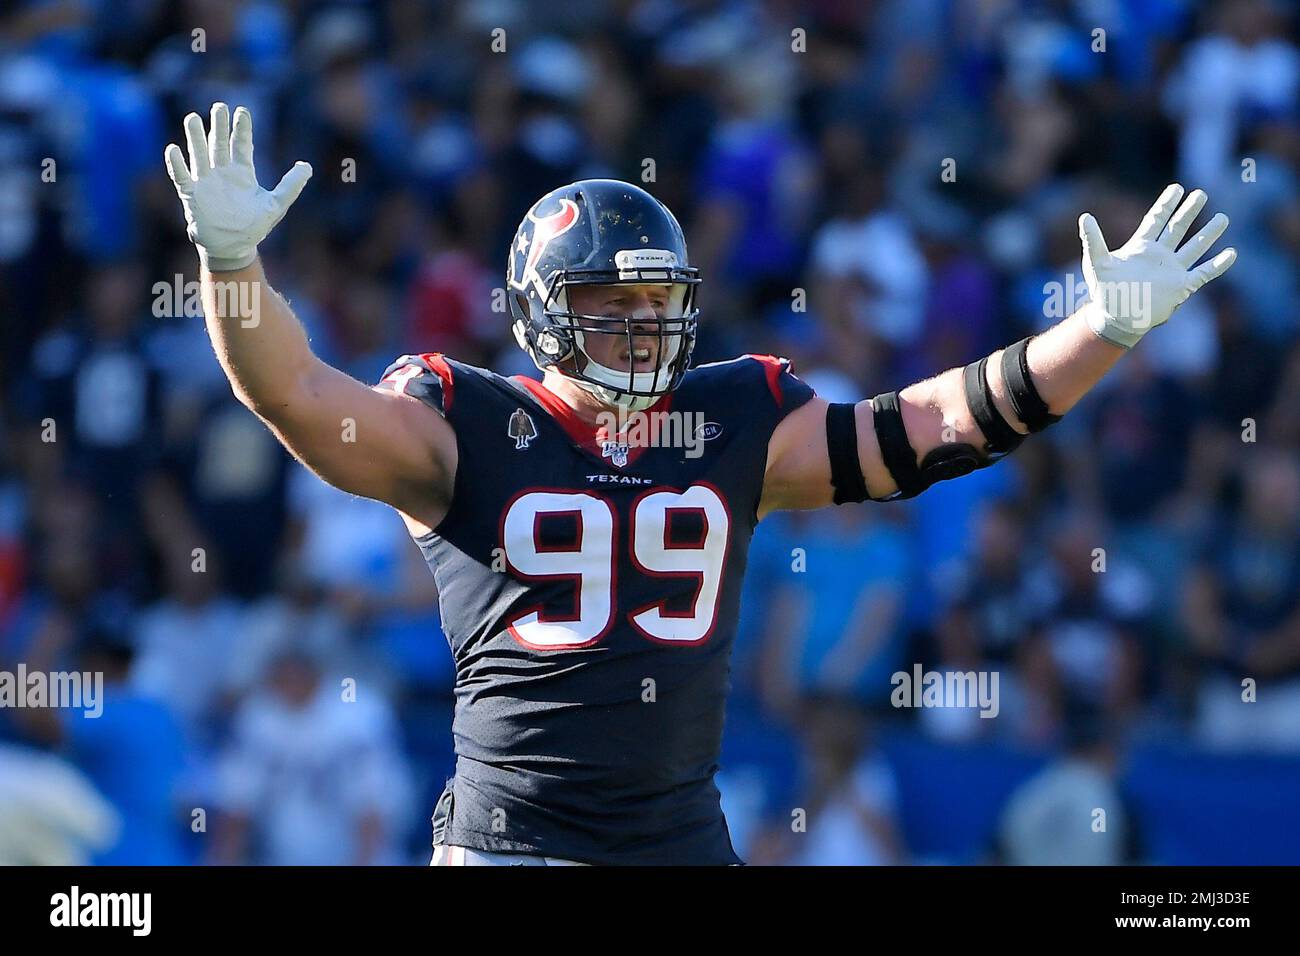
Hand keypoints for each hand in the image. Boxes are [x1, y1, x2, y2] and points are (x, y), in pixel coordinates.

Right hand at [164, 102, 311, 271]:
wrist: (233, 248)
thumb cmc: (254, 227)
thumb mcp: (276, 205)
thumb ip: (291, 186)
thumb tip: (307, 166)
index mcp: (242, 173)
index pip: (241, 145)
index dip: (241, 128)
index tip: (242, 111)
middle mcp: (223, 172)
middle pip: (219, 144)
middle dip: (218, 126)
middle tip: (219, 107)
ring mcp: (206, 182)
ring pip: (199, 154)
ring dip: (196, 138)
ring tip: (193, 118)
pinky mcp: (192, 195)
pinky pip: (182, 177)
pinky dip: (177, 164)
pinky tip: (173, 149)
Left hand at [1078, 184, 1236, 348]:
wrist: (1116, 318)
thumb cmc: (1105, 292)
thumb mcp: (1096, 263)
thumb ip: (1093, 240)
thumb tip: (1084, 217)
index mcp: (1141, 247)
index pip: (1156, 219)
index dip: (1166, 204)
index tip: (1177, 188)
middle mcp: (1159, 255)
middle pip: (1178, 228)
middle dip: (1189, 211)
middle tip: (1201, 193)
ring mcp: (1172, 270)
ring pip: (1195, 247)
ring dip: (1208, 234)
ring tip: (1222, 218)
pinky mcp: (1182, 286)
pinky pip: (1204, 273)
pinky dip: (1217, 264)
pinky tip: (1231, 253)